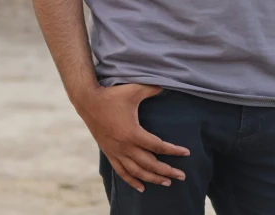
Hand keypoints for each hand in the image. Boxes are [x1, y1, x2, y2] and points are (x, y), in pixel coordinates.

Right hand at [75, 83, 189, 192]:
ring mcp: (116, 152)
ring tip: (166, 183)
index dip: (173, 150)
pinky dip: (132, 181)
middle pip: (149, 164)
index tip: (186, 153)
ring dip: (152, 179)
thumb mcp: (134, 90)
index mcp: (133, 133)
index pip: (158, 146)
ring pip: (137, 172)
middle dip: (167, 171)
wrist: (88, 102)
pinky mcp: (109, 153)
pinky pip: (121, 172)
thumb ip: (152, 89)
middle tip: (181, 176)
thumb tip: (166, 85)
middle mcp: (125, 147)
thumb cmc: (112, 95)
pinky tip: (141, 188)